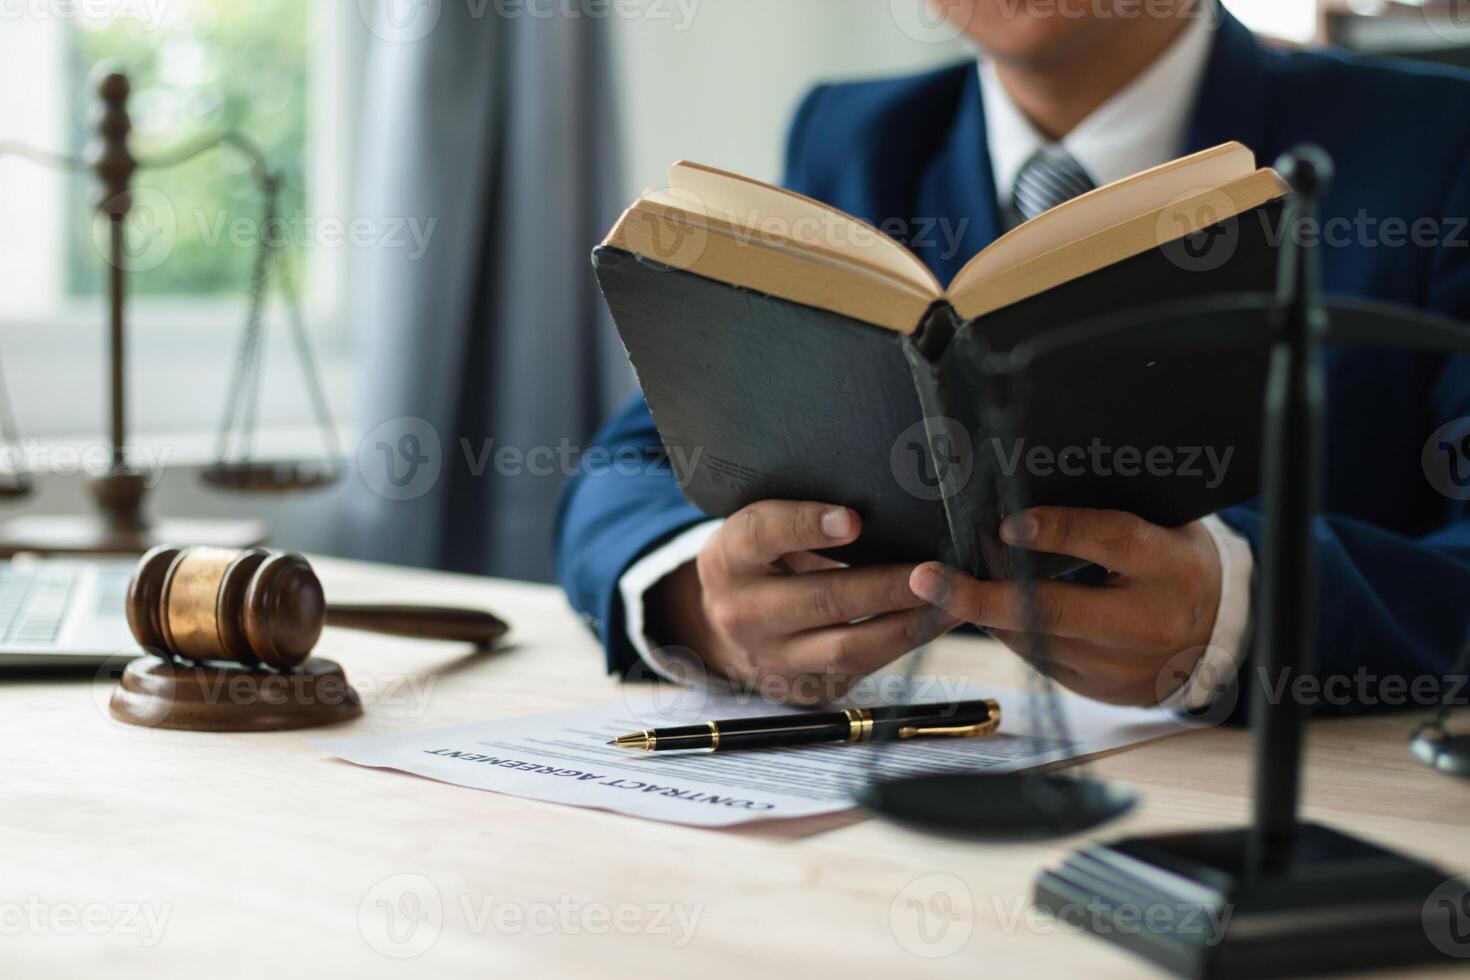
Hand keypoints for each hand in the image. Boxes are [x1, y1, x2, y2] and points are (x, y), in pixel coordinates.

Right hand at [647, 500, 959, 703]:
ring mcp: (771, 658)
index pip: (762, 534)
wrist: (728, 631)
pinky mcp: (802, 689)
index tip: (853, 519)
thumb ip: (802, 520)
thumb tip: (884, 493)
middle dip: (884, 585)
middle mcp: (742, 612)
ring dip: (907, 623)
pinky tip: (937, 623)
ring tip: (953, 601)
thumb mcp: (761, 534)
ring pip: (847, 647)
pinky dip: (904, 645)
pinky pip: (861, 670)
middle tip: (933, 570)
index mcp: (728, 558)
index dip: (805, 524)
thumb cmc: (762, 562)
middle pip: (819, 599)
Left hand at [908, 507, 1220, 705]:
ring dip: (982, 608)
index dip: (1057, 530)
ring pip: (1033, 638)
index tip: (1006, 523)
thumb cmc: (1174, 563)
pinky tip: (981, 605)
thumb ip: (1105, 516)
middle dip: (981, 595)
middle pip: (1053, 610)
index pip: (1111, 542)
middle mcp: (1146, 622)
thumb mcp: (1161, 527)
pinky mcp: (1097, 688)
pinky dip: (1005, 629)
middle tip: (928, 577)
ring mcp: (1119, 664)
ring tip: (942, 581)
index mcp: (1169, 566)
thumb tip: (1025, 491)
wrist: (1218, 636)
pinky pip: (1037, 659)